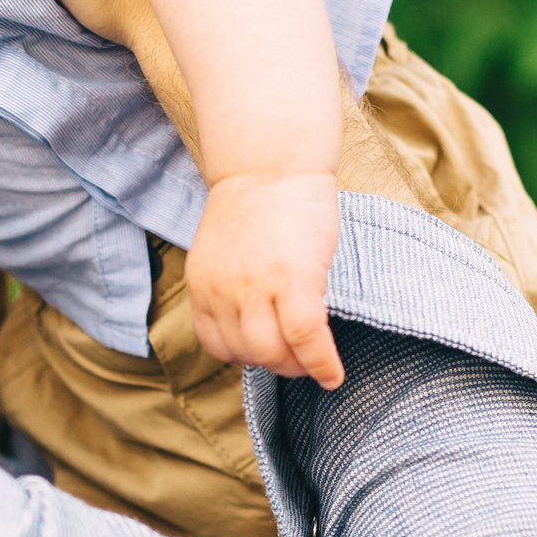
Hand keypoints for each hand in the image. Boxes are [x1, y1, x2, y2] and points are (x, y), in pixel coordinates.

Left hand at [186, 171, 344, 387]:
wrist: (273, 162)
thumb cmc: (259, 203)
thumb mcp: (226, 252)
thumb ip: (232, 288)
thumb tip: (259, 326)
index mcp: (202, 284)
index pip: (218, 345)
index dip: (248, 356)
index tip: (272, 354)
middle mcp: (222, 290)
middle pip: (248, 354)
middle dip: (277, 364)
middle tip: (300, 360)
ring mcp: (255, 286)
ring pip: (273, 353)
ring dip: (298, 367)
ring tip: (314, 362)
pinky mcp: (292, 279)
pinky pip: (305, 338)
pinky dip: (321, 363)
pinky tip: (334, 374)